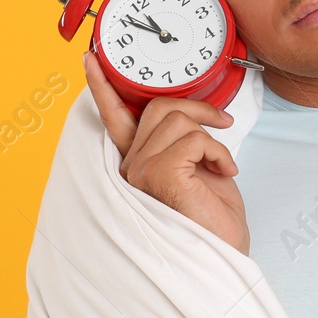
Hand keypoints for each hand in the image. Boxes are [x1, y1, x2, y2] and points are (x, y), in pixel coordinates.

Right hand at [84, 51, 248, 254]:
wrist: (224, 258)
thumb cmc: (214, 224)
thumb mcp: (199, 172)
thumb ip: (182, 143)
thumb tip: (189, 114)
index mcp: (137, 166)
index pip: (115, 119)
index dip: (104, 87)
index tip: (93, 59)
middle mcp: (130, 169)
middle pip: (157, 109)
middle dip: (197, 107)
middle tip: (223, 122)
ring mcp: (140, 173)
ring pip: (176, 119)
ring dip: (211, 136)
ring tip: (222, 165)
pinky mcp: (159, 175)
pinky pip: (194, 138)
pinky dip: (218, 151)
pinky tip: (224, 173)